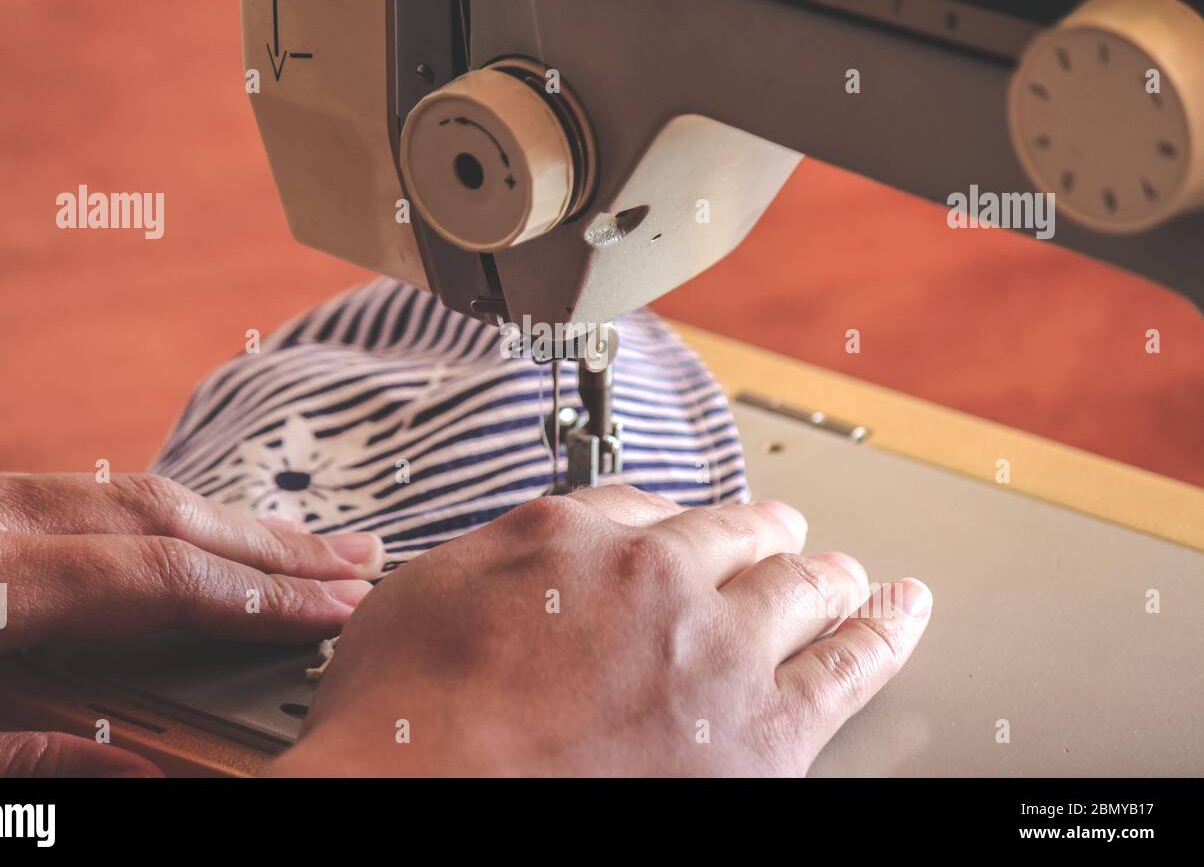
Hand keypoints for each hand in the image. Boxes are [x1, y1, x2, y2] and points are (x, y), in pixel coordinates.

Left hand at [0, 470, 381, 775]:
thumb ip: (8, 766)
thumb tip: (139, 777)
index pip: (164, 580)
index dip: (263, 596)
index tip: (340, 609)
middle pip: (169, 515)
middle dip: (273, 542)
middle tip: (359, 558)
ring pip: (129, 490)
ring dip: (225, 518)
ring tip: (299, 541)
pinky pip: (80, 489)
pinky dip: (159, 510)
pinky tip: (188, 526)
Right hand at [269, 485, 930, 776]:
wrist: (412, 802)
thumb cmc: (403, 722)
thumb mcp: (425, 593)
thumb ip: (504, 550)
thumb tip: (550, 538)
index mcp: (574, 539)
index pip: (648, 505)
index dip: (671, 522)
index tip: (682, 532)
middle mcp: (654, 578)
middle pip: (739, 532)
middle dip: (762, 534)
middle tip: (778, 538)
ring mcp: (714, 650)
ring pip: (802, 583)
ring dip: (825, 574)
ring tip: (846, 575)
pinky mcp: (762, 732)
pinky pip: (851, 662)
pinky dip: (886, 626)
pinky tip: (904, 609)